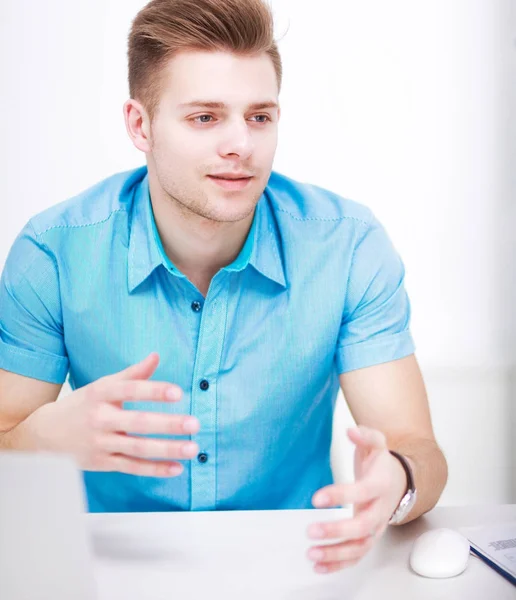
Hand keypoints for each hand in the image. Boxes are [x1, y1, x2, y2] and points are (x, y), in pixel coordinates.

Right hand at [22, 353, 199, 476]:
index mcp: (101, 395)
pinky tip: (177, 468)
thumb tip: (156, 356)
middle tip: (194, 423)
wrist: (44, 435)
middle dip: (167, 424)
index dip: (154, 391)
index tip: (178, 392)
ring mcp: (101, 443)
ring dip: (167, 450)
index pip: (130, 390)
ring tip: (193, 448)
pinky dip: (154, 469)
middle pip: (138, 423)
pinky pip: (132, 467)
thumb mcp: (103, 386)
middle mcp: (100, 419)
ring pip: (137, 448)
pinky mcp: (102, 463)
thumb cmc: (83, 405)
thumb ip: (133, 374)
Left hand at [306, 425, 406, 573]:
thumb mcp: (377, 444)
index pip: (362, 492)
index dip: (340, 495)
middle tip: (311, 530)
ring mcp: (376, 527)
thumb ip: (365, 435)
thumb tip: (350, 431)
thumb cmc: (382, 463)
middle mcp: (380, 510)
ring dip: (336, 553)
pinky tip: (318, 565)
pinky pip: (357, 555)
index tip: (316, 498)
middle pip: (363, 527)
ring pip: (360, 547)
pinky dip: (338, 564)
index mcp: (380, 485)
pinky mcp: (369, 538)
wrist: (399, 482)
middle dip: (337, 531)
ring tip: (311, 553)